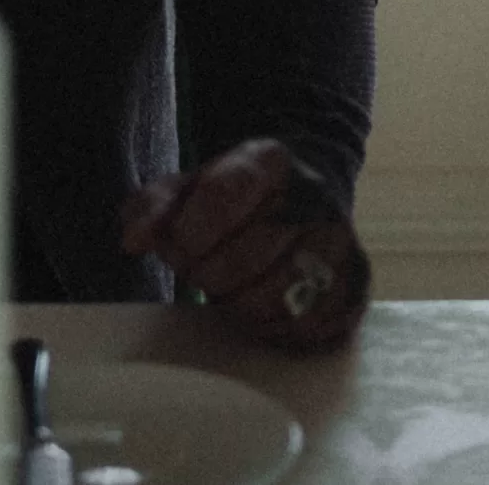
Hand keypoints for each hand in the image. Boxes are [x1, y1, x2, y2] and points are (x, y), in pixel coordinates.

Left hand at [120, 137, 369, 349]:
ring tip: (231, 287)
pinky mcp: (355, 287)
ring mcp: (340, 244)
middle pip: (242, 258)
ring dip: (238, 303)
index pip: (221, 197)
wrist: (308, 194)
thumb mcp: (191, 186)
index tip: (180, 243)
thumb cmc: (237, 199)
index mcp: (271, 161)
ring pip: (272, 298)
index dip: (189, 231)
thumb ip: (154, 206)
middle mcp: (315, 198)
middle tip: (203, 268)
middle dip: (207, 273)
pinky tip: (261, 303)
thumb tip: (134, 239)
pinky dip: (270, 325)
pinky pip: (301, 327)